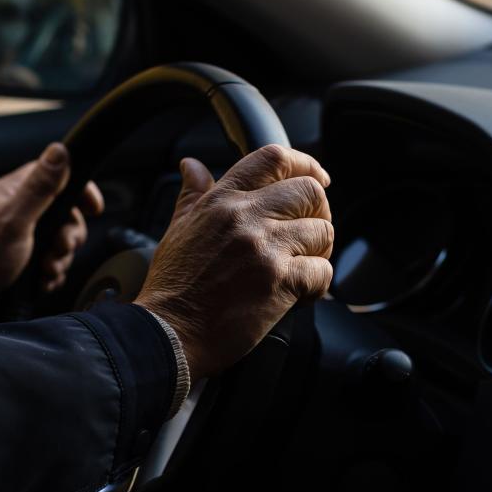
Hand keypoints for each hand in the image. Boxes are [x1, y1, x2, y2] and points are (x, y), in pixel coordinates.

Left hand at [0, 142, 103, 330]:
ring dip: (60, 260)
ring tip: (46, 270)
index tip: (94, 208)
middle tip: (58, 249)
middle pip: (65, 214)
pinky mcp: (22, 262)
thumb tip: (60, 151)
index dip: (79, 189)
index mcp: (15, 194)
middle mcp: (18, 213)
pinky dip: (51, 275)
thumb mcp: (14, 220)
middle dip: (69, 236)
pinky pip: (51, 264)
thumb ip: (40, 188)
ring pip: (59, 243)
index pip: (56, 177)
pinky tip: (42, 282)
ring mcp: (21, 238)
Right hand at [134, 144, 334, 380]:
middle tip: (311, 235)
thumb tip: (192, 166)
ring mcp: (264, 248)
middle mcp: (245, 218)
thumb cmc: (172, 288)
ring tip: (304, 268)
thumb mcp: (178, 229)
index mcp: (222, 201)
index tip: (318, 179)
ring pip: (322, 232)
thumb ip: (192, 194)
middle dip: (320, 212)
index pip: (273, 158)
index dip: (306, 165)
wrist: (169, 333)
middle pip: (310, 191)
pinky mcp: (279, 281)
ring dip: (320, 252)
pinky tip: (299, 295)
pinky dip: (318, 285)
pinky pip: (322, 271)